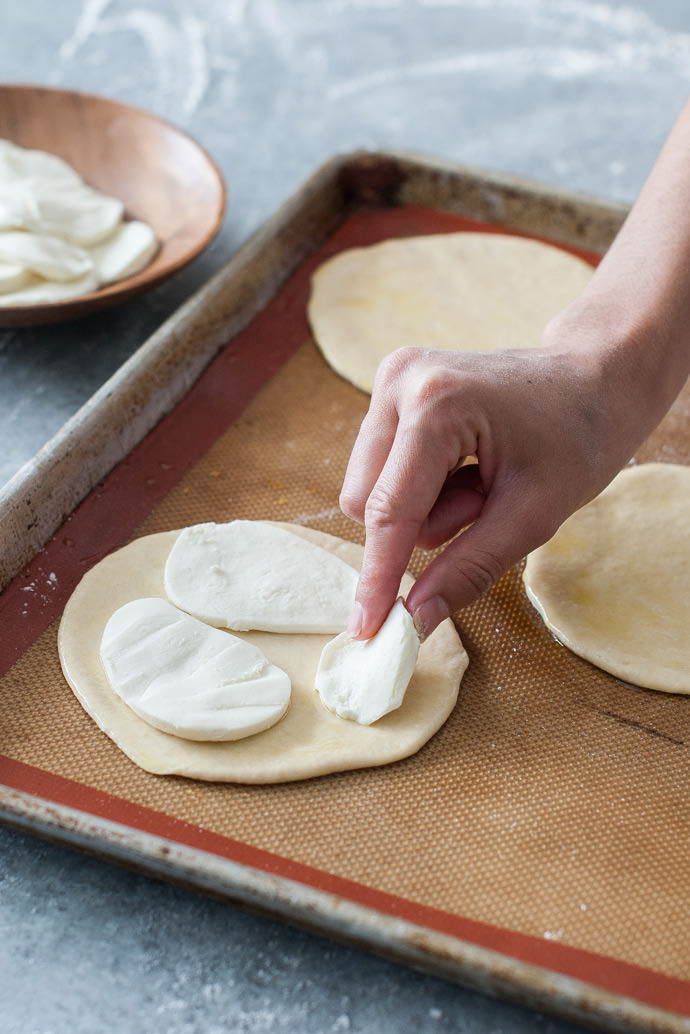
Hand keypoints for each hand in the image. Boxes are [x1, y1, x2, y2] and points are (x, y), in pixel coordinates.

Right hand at [340, 341, 647, 639]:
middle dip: (419, 526)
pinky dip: (421, 487)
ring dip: (422, 508)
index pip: (390, 511)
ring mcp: (392, 377)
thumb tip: (415, 619)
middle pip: (364, 501)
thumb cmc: (578, 438)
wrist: (595, 377)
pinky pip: (381, 468)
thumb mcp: (533, 515)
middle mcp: (400, 380)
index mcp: (436, 404)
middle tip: (485, 507)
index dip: (377, 577)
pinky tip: (466, 467)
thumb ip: (468, 569)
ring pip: (368, 489)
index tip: (366, 629)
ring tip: (482, 484)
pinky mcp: (392, 386)